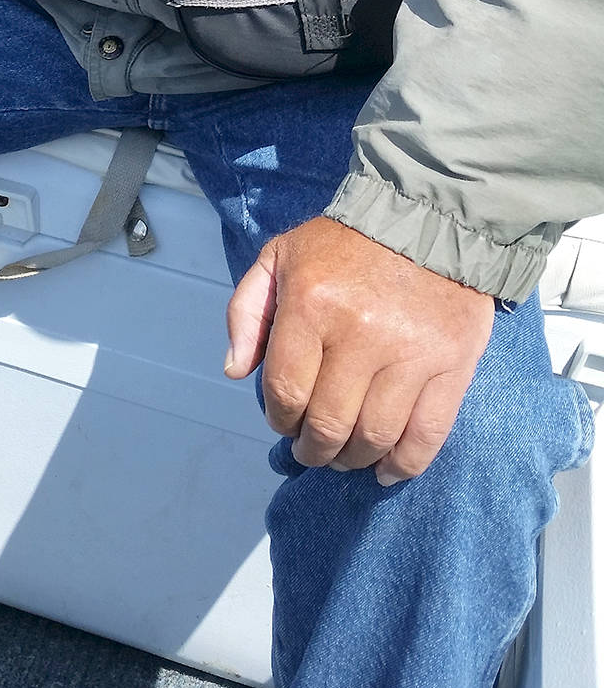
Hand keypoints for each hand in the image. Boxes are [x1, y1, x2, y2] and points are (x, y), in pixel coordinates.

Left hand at [225, 215, 493, 483]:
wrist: (427, 218)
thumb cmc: (345, 242)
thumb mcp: (280, 256)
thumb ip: (247, 311)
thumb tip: (236, 371)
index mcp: (311, 304)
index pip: (285, 391)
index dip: (280, 419)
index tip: (284, 423)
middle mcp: (360, 333)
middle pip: (328, 423)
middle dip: (313, 449)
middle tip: (312, 450)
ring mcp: (410, 353)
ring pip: (374, 436)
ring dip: (353, 460)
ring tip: (346, 457)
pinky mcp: (453, 365)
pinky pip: (426, 435)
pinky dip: (404, 465)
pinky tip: (387, 469)